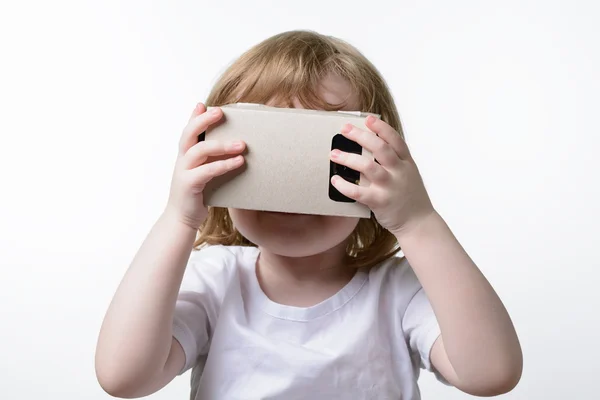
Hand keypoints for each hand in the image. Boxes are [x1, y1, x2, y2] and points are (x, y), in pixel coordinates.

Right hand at [165, 103, 245, 228]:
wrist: (183, 219)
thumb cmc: (198, 194)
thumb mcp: (204, 173)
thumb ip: (212, 160)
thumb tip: (235, 148)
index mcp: (185, 155)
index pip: (188, 131)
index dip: (194, 116)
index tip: (203, 104)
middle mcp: (182, 160)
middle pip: (189, 134)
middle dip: (203, 121)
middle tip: (220, 112)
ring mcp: (183, 172)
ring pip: (200, 150)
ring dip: (222, 145)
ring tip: (242, 144)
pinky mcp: (188, 185)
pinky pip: (206, 171)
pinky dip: (223, 165)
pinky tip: (238, 162)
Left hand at [329, 116, 434, 236]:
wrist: (419, 223)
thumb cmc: (409, 197)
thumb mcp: (407, 174)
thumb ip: (393, 161)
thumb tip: (370, 146)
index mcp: (406, 163)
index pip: (395, 140)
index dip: (381, 128)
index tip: (368, 119)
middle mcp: (399, 172)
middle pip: (380, 148)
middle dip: (360, 136)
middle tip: (345, 130)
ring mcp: (390, 187)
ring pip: (368, 167)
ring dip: (348, 158)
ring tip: (334, 154)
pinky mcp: (380, 202)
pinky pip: (359, 192)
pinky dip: (344, 185)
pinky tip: (335, 180)